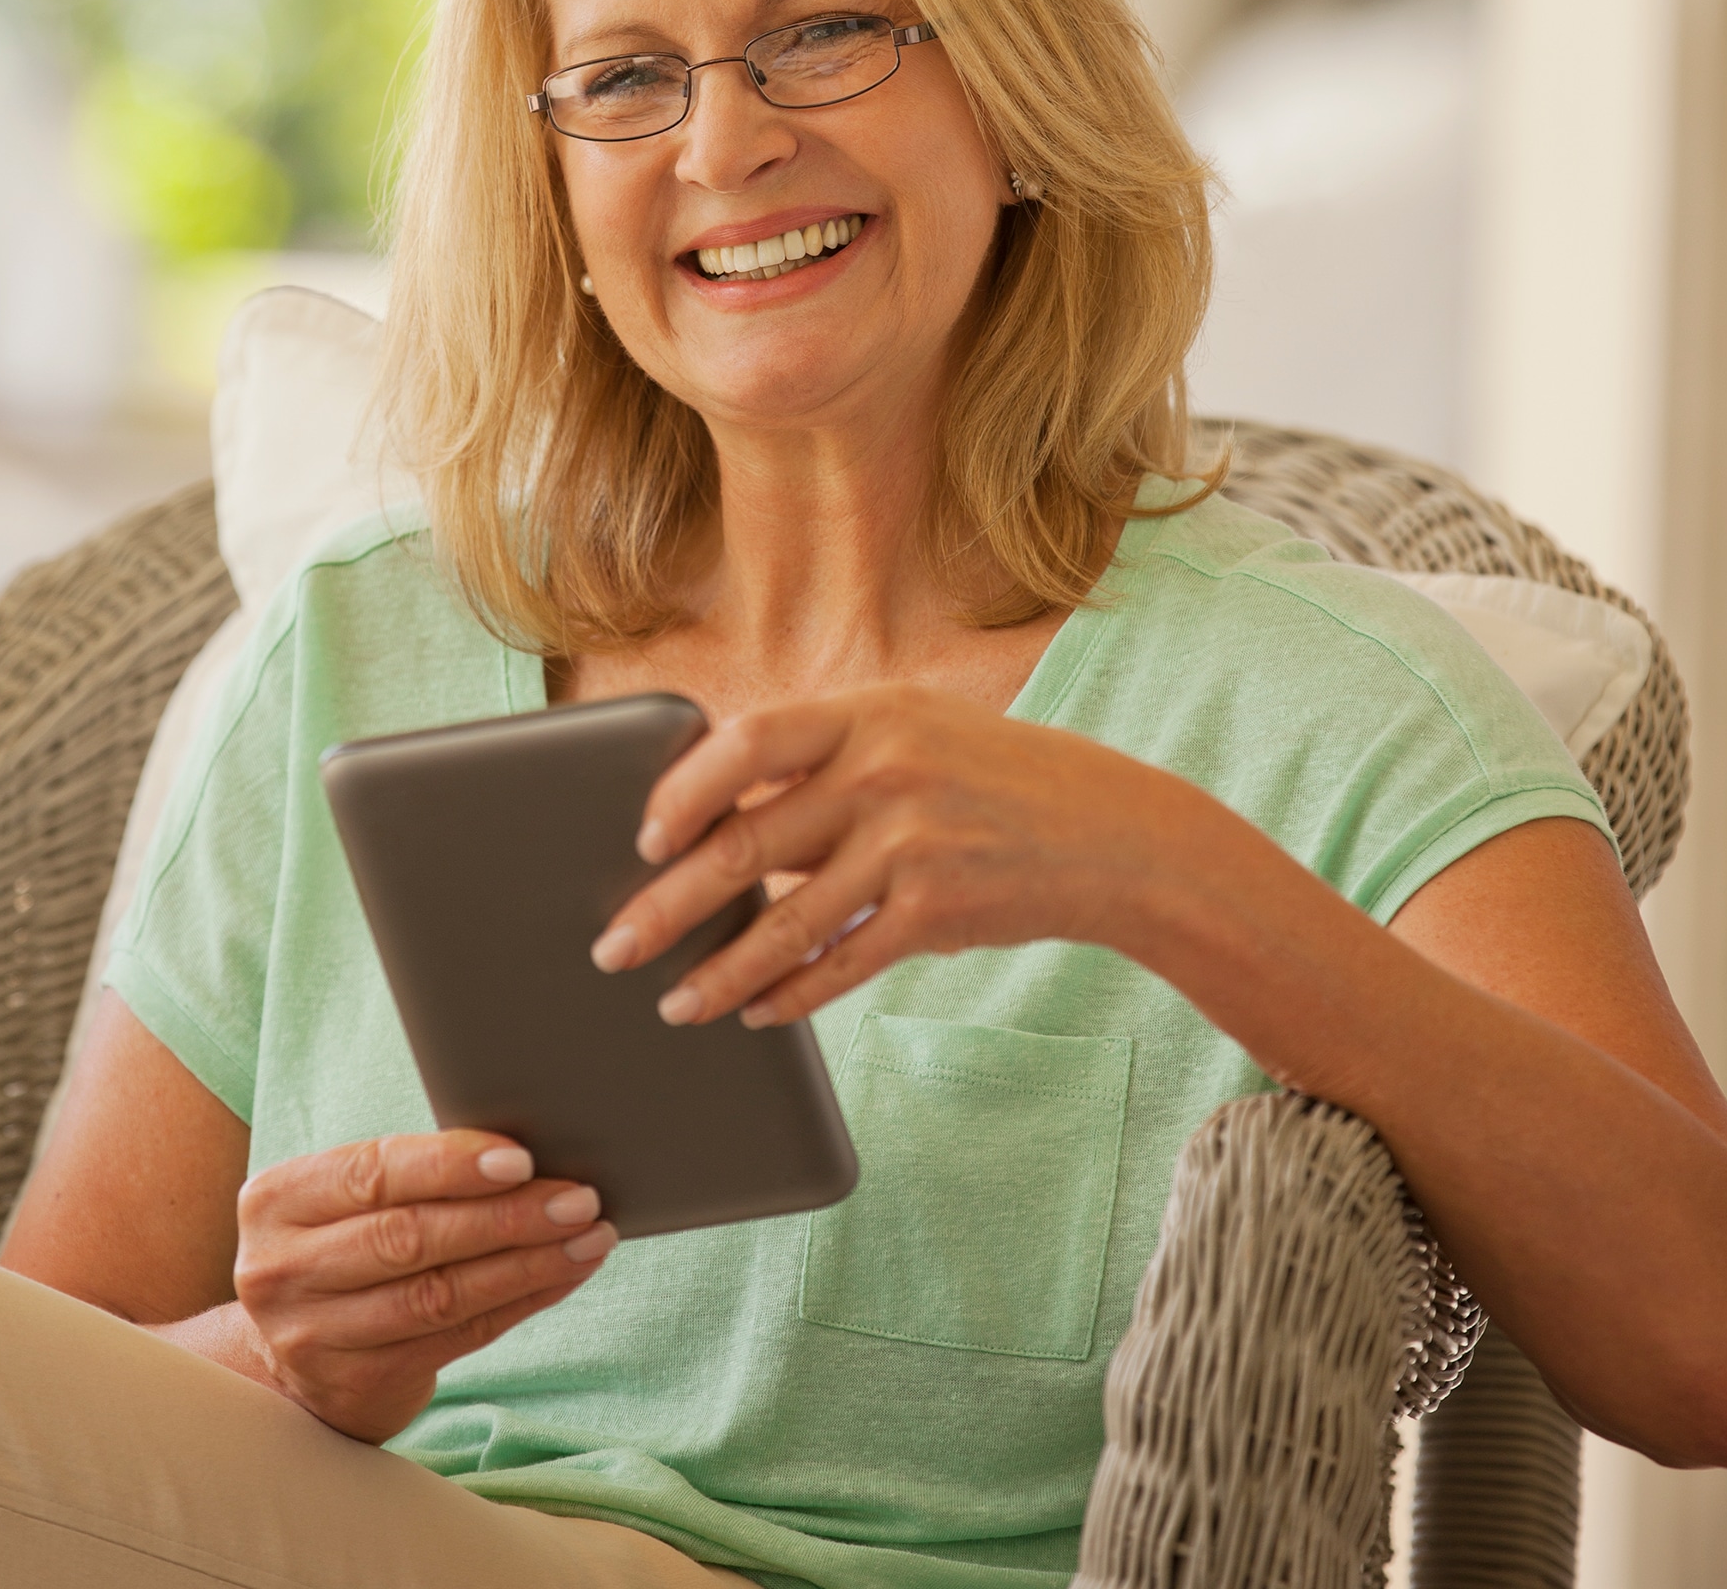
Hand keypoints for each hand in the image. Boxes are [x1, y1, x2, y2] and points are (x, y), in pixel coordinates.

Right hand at [231, 1130, 615, 1441]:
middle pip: (411, 1236)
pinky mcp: (356, 1385)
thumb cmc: (345, 1248)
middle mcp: (282, 1270)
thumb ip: (411, 1176)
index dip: (451, 1165)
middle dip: (507, 1216)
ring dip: (529, 1263)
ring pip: (441, 1294)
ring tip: (589, 1236)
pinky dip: (522, 1300)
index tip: (522, 1159)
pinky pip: (460, 1335)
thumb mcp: (346, 1203)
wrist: (292, 1358)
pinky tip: (565, 1274)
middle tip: (578, 1199)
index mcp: (277, 1201)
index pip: (373, 1173)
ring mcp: (313, 1337)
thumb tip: (529, 1152)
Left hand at [591, 684, 1180, 1027]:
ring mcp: (912, 841)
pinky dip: (790, 995)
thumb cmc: (996, 780)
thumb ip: (830, 756)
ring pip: (783, 921)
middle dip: (666, 905)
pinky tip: (758, 1013)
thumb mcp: (918, 730)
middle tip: (611, 947)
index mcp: (869, 713)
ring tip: (673, 1004)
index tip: (643, 838)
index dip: (683, 790)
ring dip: (718, 972)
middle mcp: (885, 770)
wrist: (1115, 834)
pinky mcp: (938, 908)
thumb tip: (718, 812)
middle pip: (745, 844)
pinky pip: (840, 964)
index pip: (746, 741)